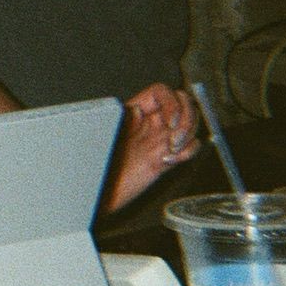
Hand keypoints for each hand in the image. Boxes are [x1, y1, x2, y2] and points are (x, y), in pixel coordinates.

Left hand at [103, 83, 198, 210]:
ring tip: (171, 150)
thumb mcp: (104, 137)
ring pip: (189, 123)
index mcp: (133, 111)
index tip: (170, 122)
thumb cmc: (96, 166)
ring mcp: (159, 138)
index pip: (162, 92)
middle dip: (186, 119)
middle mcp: (148, 122)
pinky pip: (190, 147)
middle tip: (174, 138)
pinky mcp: (166, 156)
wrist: (99, 193)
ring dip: (188, 136)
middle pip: (182, 103)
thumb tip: (135, 112)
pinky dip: (188, 151)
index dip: (172, 103)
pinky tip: (170, 159)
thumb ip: (120, 124)